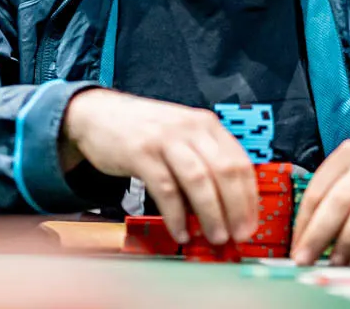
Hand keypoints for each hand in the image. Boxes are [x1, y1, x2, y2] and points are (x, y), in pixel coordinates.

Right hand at [61, 89, 257, 244]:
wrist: (98, 114)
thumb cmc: (145, 130)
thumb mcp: (182, 136)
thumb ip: (204, 161)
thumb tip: (229, 205)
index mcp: (206, 125)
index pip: (240, 162)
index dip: (249, 197)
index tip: (251, 222)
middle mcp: (190, 129)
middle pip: (225, 171)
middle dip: (237, 208)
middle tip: (239, 234)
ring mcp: (165, 139)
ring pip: (199, 180)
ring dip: (211, 214)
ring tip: (215, 236)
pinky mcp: (141, 153)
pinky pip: (166, 189)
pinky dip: (176, 215)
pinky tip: (180, 231)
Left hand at [291, 137, 349, 266]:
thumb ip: (335, 197)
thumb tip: (307, 237)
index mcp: (348, 155)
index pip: (317, 190)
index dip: (304, 223)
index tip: (296, 248)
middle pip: (339, 200)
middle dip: (319, 234)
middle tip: (306, 260)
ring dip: (349, 240)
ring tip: (337, 263)